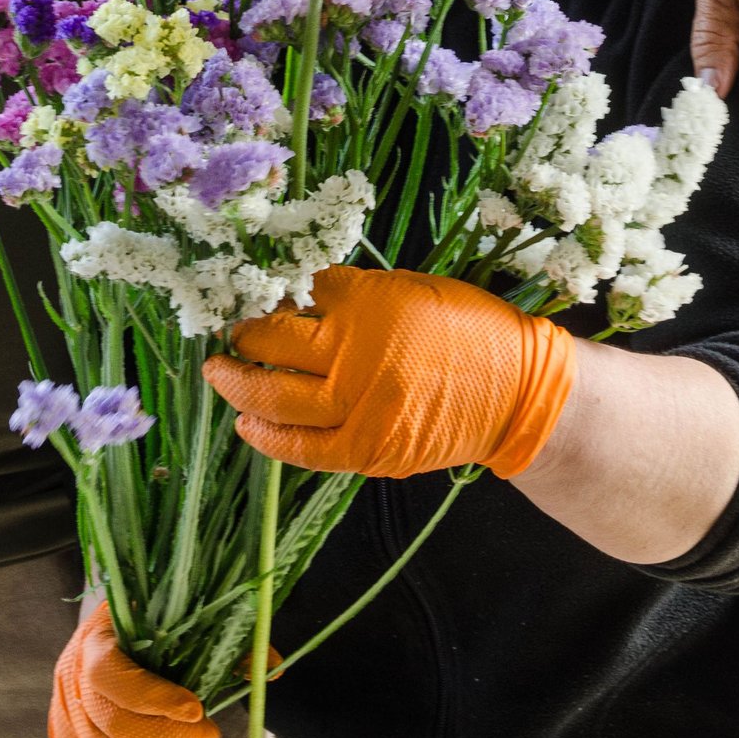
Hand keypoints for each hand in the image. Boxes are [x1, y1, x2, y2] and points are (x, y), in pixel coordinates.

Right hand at [49, 599, 219, 737]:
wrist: (106, 630)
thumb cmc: (144, 620)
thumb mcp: (173, 613)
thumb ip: (219, 636)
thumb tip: (271, 665)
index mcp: (93, 640)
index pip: (111, 676)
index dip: (155, 698)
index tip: (198, 708)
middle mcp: (71, 679)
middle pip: (115, 728)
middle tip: (209, 733)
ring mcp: (65, 715)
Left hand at [203, 265, 574, 479]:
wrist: (518, 391)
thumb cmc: (468, 328)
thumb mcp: (407, 288)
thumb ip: (351, 294)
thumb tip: (296, 297)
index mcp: (367, 303)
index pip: (296, 295)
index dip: (269, 295)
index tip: (254, 295)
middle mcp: (355, 355)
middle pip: (273, 346)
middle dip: (242, 338)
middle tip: (227, 334)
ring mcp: (360, 408)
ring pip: (276, 400)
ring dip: (239, 387)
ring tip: (220, 375)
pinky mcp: (369, 450)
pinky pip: (304, 449)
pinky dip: (269, 438)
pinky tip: (248, 424)